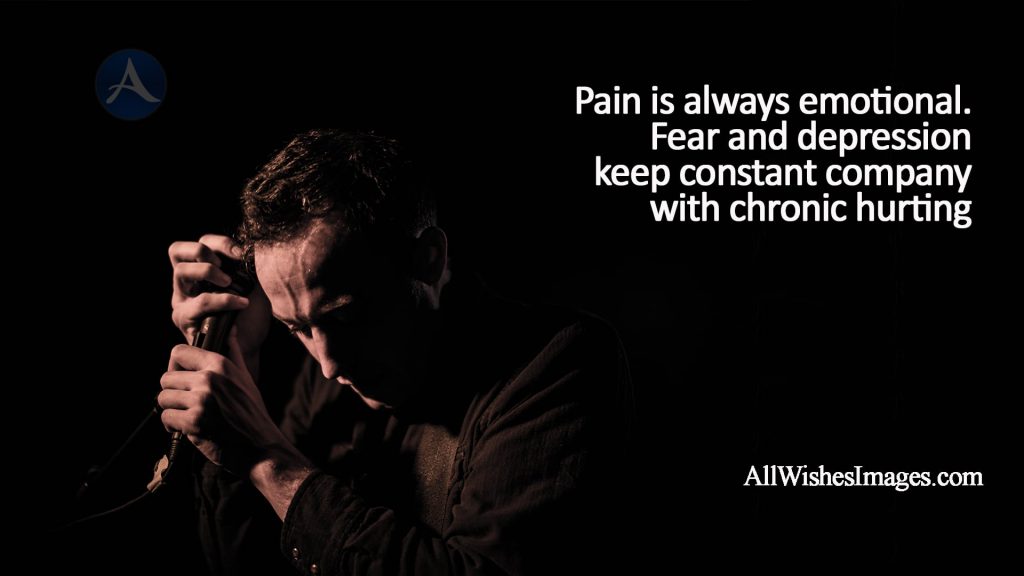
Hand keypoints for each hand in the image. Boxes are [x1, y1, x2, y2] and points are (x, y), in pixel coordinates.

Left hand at [157, 333, 305, 474]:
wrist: (259, 446)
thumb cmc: (252, 413)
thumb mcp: (245, 378)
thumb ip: (233, 352)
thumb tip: (229, 329)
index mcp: (221, 365)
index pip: (179, 351)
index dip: (175, 365)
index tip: (181, 377)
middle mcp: (209, 379)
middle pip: (167, 377)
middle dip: (173, 393)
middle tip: (186, 404)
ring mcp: (201, 400)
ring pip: (163, 398)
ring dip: (171, 410)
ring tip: (187, 416)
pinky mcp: (194, 422)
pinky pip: (166, 417)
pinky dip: (172, 426)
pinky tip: (187, 429)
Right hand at [168, 234, 270, 369]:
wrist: (251, 348)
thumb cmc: (251, 316)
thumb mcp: (253, 284)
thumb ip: (247, 265)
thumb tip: (252, 247)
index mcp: (200, 271)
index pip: (199, 242)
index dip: (219, 242)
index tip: (242, 254)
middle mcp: (185, 284)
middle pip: (176, 250)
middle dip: (203, 252)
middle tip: (225, 267)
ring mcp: (181, 301)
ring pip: (181, 272)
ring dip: (209, 272)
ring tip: (231, 283)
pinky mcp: (184, 321)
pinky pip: (199, 302)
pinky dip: (222, 299)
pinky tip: (242, 303)